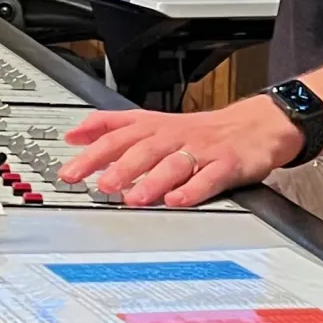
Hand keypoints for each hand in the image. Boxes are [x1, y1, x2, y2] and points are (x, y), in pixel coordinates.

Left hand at [57, 97, 303, 207]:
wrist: (253, 126)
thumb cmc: (197, 130)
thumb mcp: (152, 122)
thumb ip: (111, 126)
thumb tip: (73, 135)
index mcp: (154, 127)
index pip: (118, 136)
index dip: (93, 153)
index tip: (69, 171)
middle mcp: (174, 137)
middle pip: (144, 150)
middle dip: (121, 167)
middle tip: (101, 185)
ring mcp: (201, 151)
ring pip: (174, 164)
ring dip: (152, 181)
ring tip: (134, 198)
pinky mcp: (226, 165)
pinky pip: (209, 178)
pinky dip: (193, 189)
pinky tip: (178, 200)